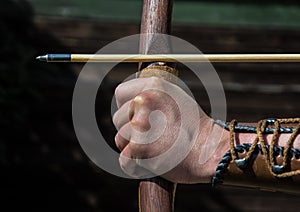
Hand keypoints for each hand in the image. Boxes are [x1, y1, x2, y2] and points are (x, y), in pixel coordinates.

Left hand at [113, 77, 227, 182]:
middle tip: (150, 135)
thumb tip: (131, 101)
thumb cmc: (194, 126)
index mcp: (154, 86)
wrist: (209, 149)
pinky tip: (149, 161)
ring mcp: (141, 125)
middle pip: (118, 118)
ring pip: (120, 138)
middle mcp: (145, 101)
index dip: (126, 107)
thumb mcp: (175, 96)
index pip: (120, 93)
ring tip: (154, 148)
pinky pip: (124, 158)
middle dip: (129, 129)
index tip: (136, 116)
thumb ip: (151, 95)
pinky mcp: (140, 148)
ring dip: (132, 147)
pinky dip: (133, 164)